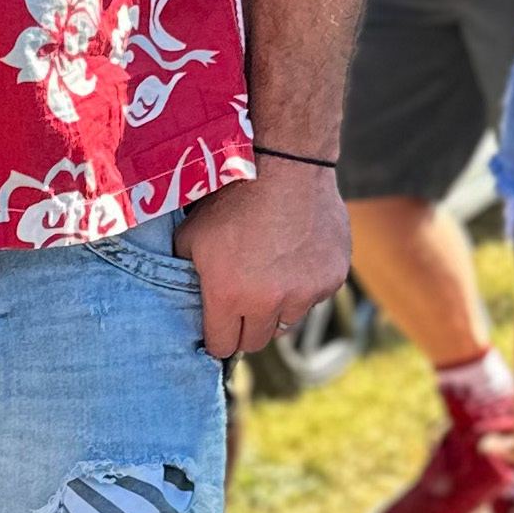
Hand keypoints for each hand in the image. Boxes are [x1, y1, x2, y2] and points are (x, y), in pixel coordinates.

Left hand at [176, 160, 350, 360]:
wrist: (285, 166)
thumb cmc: (230, 198)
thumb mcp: (190, 236)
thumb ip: (183, 275)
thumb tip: (182, 301)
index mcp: (228, 295)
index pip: (221, 346)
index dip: (216, 338)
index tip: (217, 326)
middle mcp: (268, 302)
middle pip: (255, 341)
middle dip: (245, 327)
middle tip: (242, 303)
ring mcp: (305, 293)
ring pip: (286, 322)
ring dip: (276, 308)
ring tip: (269, 275)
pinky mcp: (332, 280)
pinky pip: (314, 299)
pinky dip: (304, 287)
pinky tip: (294, 257)